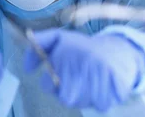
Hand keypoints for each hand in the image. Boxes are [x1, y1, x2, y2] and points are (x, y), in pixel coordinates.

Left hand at [24, 29, 144, 111]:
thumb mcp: (60, 38)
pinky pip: (101, 105)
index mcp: (69, 53)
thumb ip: (39, 45)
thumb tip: (26, 68)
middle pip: (66, 98)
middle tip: (76, 80)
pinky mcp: (117, 88)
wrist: (119, 49)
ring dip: (85, 96)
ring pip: (83, 103)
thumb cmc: (83, 47)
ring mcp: (102, 78)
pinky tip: (101, 86)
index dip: (51, 83)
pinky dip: (101, 99)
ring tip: (89, 81)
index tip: (58, 76)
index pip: (48, 84)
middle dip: (69, 92)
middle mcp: (85, 65)